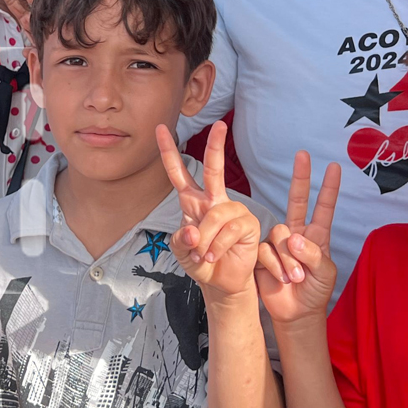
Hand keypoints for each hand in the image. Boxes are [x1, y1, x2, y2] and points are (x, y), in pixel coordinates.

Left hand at [157, 123, 262, 298]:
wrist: (221, 283)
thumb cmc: (200, 263)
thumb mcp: (181, 253)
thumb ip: (180, 240)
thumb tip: (194, 230)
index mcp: (192, 202)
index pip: (178, 173)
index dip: (169, 151)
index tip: (160, 128)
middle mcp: (213, 201)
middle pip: (214, 169)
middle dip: (216, 147)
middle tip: (220, 124)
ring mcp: (232, 210)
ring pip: (216, 215)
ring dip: (206, 240)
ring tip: (203, 256)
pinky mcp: (248, 224)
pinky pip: (230, 230)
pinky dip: (218, 247)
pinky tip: (214, 256)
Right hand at [255, 150, 341, 324]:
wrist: (296, 313)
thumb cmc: (315, 292)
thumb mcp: (325, 274)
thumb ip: (313, 255)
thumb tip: (293, 239)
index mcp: (317, 237)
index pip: (324, 208)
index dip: (329, 188)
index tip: (334, 167)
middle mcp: (296, 234)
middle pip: (296, 201)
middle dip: (300, 178)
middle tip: (302, 154)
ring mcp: (278, 243)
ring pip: (280, 234)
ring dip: (289, 258)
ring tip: (296, 278)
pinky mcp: (261, 254)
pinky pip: (265, 251)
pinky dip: (275, 265)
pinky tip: (281, 278)